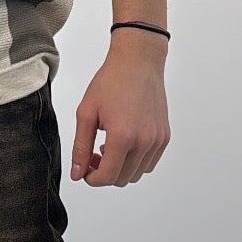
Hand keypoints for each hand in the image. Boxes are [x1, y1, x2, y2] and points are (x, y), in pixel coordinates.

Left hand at [70, 34, 169, 186]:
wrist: (138, 62)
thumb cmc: (111, 82)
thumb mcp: (86, 113)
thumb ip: (80, 147)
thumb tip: (77, 173)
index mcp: (122, 136)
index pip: (108, 177)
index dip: (92, 179)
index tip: (85, 170)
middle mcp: (144, 142)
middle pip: (122, 179)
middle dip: (104, 173)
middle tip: (93, 155)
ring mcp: (157, 140)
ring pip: (136, 174)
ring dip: (120, 168)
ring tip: (108, 147)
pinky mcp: (164, 137)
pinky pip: (149, 163)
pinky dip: (135, 161)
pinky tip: (124, 143)